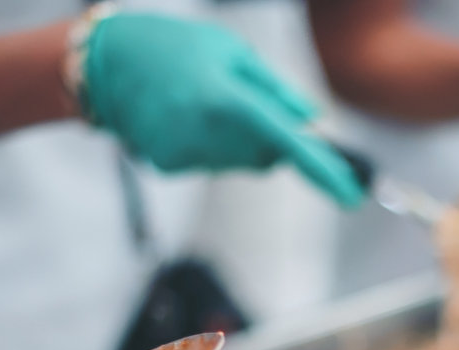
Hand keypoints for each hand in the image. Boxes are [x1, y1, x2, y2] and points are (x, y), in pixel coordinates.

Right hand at [82, 13, 363, 206]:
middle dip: (269, 141)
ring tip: (202, 102)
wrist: (107, 62)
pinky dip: (207, 146)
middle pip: (266, 158)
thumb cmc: (177, 47)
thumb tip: (313, 124)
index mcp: (228, 99)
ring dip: (235, 141)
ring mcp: (187, 155)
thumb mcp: (233, 52)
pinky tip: (182, 118)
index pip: (288, 143)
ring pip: (238, 163)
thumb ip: (276, 91)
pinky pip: (209, 164)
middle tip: (242, 103)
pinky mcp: (170, 167)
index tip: (351, 194)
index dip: (323, 171)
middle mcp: (208, 133)